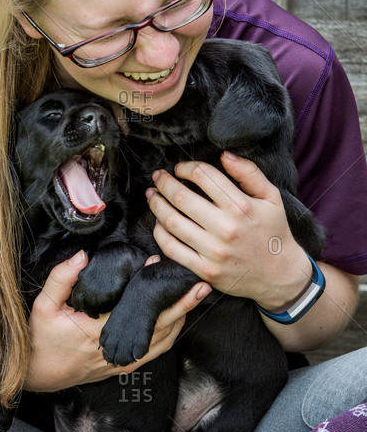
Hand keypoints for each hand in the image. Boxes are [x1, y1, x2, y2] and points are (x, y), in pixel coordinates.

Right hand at [24, 251, 210, 390]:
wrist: (39, 373)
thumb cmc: (42, 338)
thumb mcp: (43, 306)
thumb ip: (62, 279)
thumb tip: (82, 256)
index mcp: (98, 329)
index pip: (132, 305)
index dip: (149, 284)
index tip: (158, 263)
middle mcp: (116, 347)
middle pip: (157, 324)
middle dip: (180, 303)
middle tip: (199, 283)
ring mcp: (123, 359)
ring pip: (162, 339)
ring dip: (180, 317)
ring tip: (196, 296)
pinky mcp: (125, 364)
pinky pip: (156, 350)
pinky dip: (171, 333)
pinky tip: (180, 318)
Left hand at [148, 152, 311, 311]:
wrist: (280, 277)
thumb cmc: (274, 231)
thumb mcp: (271, 197)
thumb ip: (249, 172)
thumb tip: (225, 154)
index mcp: (241, 206)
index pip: (203, 176)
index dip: (186, 167)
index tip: (180, 168)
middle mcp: (225, 228)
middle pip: (181, 196)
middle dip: (164, 182)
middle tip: (158, 176)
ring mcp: (213, 251)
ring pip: (172, 221)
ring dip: (157, 205)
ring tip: (152, 195)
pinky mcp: (204, 270)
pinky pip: (172, 248)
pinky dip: (160, 232)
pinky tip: (159, 222)